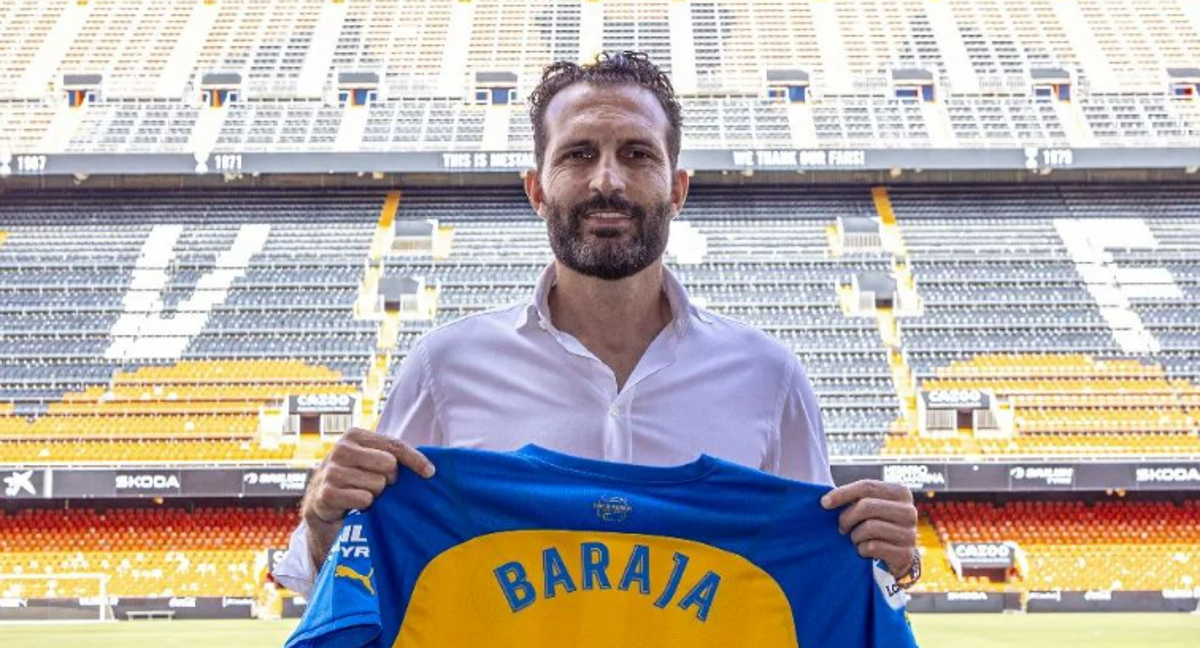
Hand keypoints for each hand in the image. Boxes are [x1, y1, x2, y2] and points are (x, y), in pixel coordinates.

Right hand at [301, 428, 434, 568]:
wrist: (322, 503)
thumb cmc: (356, 478)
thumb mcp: (371, 460)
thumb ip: (394, 455)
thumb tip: (430, 467)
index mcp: (354, 435)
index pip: (394, 445)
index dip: (415, 459)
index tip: (431, 472)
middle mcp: (340, 449)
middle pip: (389, 464)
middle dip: (390, 479)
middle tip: (380, 484)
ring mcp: (331, 471)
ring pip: (377, 484)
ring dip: (376, 494)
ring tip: (363, 493)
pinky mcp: (326, 493)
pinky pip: (364, 499)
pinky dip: (364, 505)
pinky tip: (354, 503)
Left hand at [821, 480, 917, 578]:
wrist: (897, 556)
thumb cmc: (878, 525)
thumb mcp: (871, 506)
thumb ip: (855, 498)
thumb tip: (825, 500)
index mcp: (901, 492)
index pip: (867, 486)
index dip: (842, 493)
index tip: (824, 503)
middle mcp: (909, 511)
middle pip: (867, 506)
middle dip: (847, 518)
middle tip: (841, 527)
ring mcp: (910, 533)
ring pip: (869, 527)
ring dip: (855, 535)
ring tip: (855, 539)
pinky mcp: (905, 554)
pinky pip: (873, 547)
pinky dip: (862, 550)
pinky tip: (864, 550)